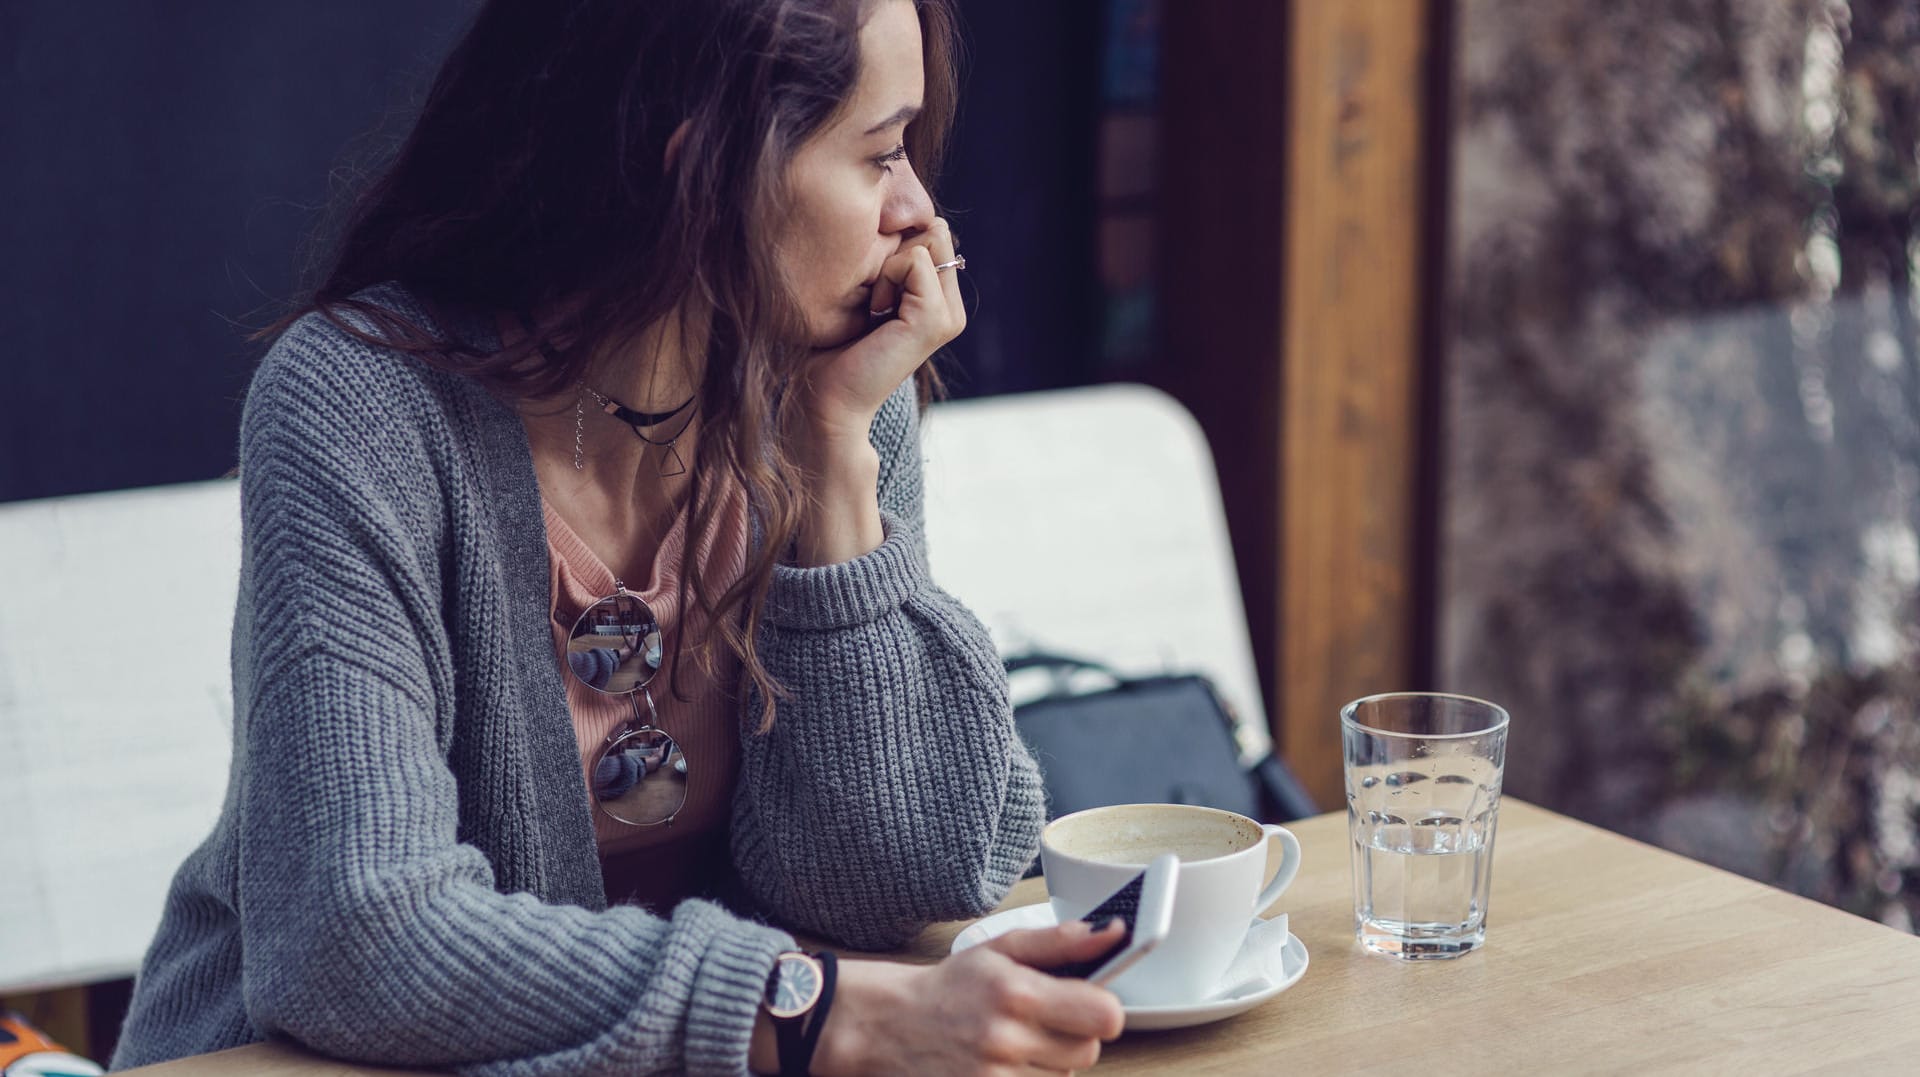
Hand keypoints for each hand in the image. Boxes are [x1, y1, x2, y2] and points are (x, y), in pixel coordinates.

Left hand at [798, 218, 964, 443]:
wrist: (825, 395)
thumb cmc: (830, 344)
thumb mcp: (865, 288)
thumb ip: (889, 256)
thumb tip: (891, 213)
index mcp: (939, 299)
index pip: (931, 230)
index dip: (893, 244)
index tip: (870, 289)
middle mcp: (952, 306)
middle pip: (933, 229)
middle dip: (893, 251)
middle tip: (872, 298)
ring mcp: (949, 314)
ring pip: (926, 239)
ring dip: (887, 266)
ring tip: (874, 308)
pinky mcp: (936, 320)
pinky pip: (914, 259)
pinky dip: (886, 277)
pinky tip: (876, 313)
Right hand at [812, 919, 1126, 1075]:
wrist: (886, 1027)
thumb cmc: (948, 988)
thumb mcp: (1000, 949)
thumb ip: (1060, 942)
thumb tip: (1113, 932)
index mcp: (1017, 993)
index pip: (1105, 1015)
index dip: (1101, 1008)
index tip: (1086, 1002)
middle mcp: (1008, 1041)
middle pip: (1089, 1052)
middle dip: (1073, 1035)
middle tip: (1041, 1021)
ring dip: (1050, 1063)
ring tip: (1015, 1043)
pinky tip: (1005, 1065)